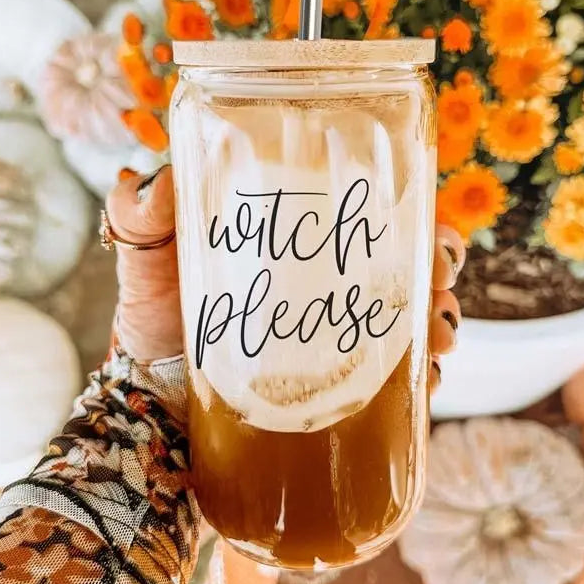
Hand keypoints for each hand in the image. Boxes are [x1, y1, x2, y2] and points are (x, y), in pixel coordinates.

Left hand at [108, 167, 465, 381]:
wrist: (152, 404)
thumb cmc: (155, 322)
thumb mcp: (149, 262)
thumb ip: (141, 219)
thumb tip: (145, 180)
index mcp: (299, 245)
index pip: (368, 213)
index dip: (411, 211)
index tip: (427, 222)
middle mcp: (328, 288)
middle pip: (407, 263)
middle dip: (441, 265)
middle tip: (439, 279)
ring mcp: (339, 340)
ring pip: (414, 320)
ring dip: (442, 322)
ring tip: (438, 339)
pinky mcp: (339, 392)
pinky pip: (397, 385)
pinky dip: (422, 381)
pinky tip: (426, 383)